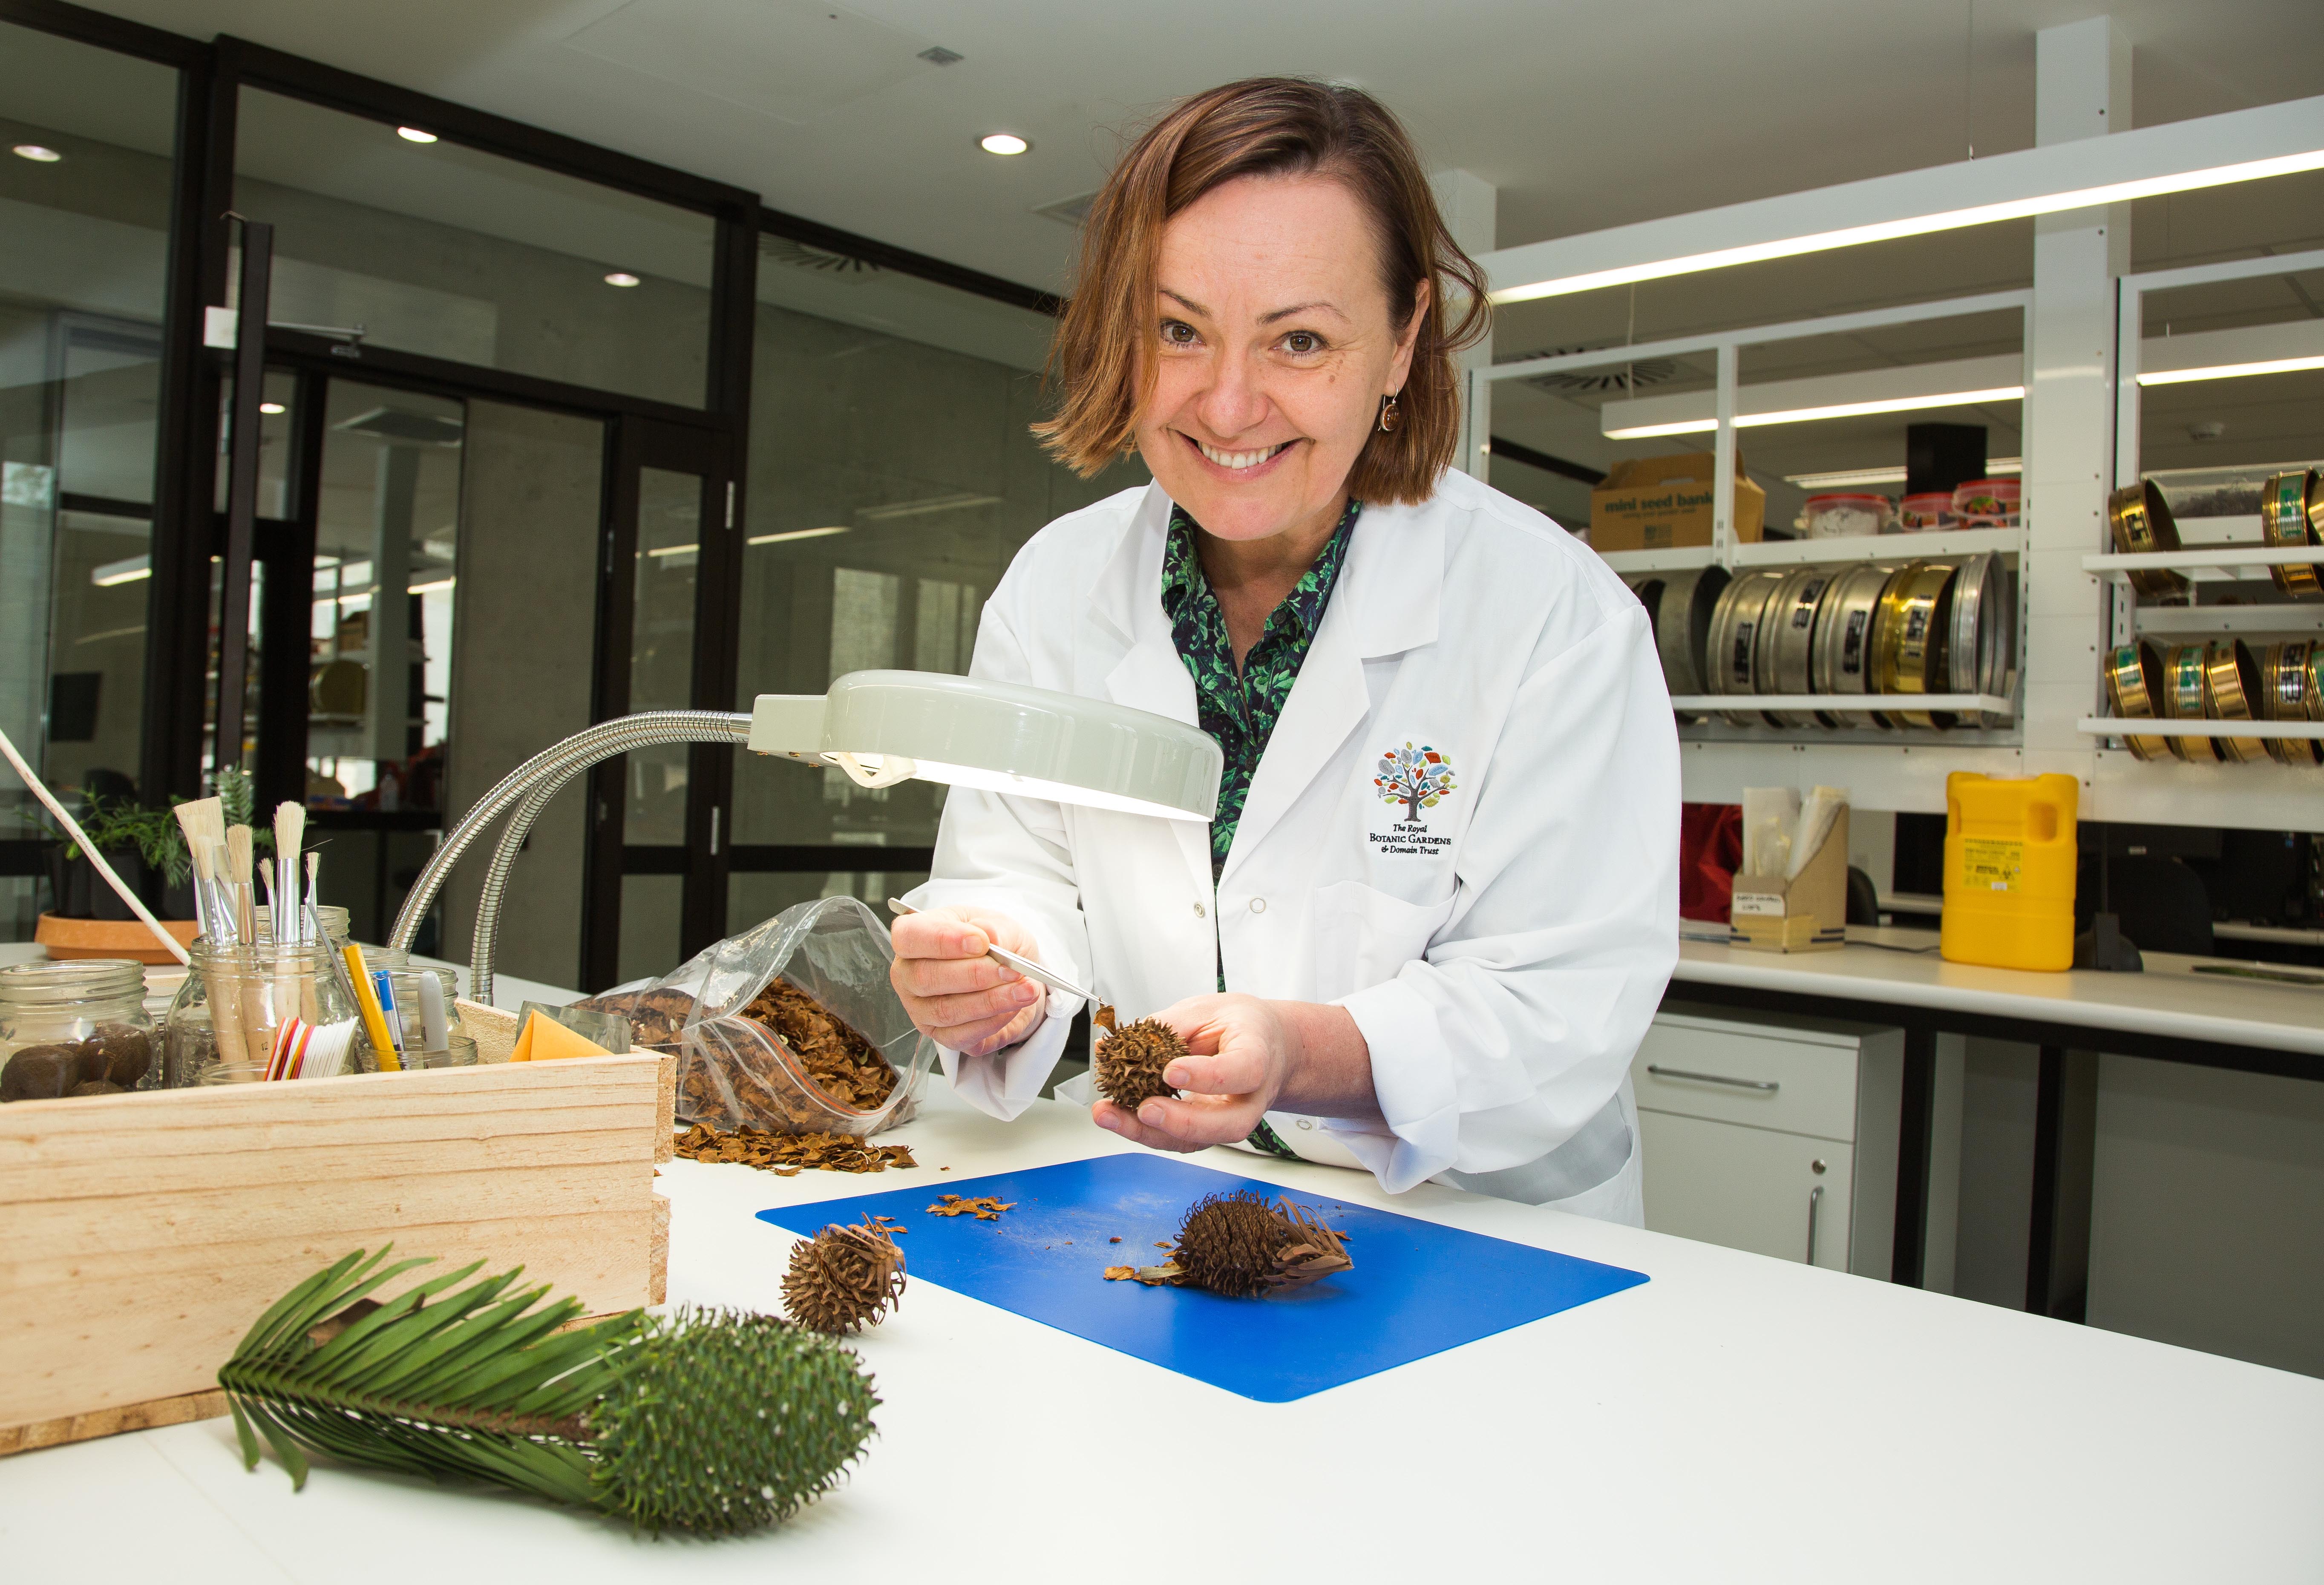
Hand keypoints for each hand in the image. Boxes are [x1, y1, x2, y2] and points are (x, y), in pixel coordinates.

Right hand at [888, 904, 1047, 1057]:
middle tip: (1011, 970)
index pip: (909, 937)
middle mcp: (908, 975)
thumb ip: (994, 929)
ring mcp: (920, 1010)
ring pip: (946, 1011)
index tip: (981, 942)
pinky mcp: (941, 1036)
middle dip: (974, 975)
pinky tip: (1013, 1008)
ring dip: (991, 1001)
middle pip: (925, 978)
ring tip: (1025, 990)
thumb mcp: (1000, 924)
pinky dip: (992, 1022)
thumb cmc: (993, 943)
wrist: (1011, 974)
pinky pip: (962, 1036)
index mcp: (913, 937)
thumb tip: (991, 938)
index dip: (942, 940)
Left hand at [1090, 994, 1292, 1152]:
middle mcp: (1250, 1098)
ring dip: (1148, 1133)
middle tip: (1144, 1109)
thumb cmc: (1239, 1026)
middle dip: (1180, 1122)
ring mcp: (1230, 1119)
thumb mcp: (1206, 1010)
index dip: (1206, 1077)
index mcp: (1258, 1056)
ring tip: (1109, 1115)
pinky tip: (1115, 1115)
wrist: (1265, 1047)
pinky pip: (1178, 1139)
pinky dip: (1142, 1130)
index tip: (1171, 1071)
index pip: (1241, 1072)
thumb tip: (1120, 1043)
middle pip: (1226, 1124)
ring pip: (1198, 1140)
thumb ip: (1168, 1027)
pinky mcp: (1207, 1130)